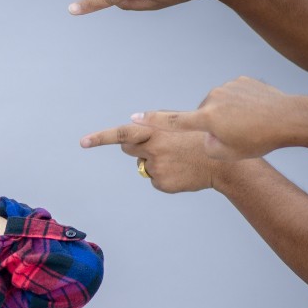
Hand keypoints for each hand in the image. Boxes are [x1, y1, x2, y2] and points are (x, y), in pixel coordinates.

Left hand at [80, 123, 226, 193]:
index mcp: (155, 131)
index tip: (83, 142)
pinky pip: (154, 178)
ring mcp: (156, 168)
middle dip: (136, 146)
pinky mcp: (161, 183)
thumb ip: (154, 125)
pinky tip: (181, 170)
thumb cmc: (199, 139)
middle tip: (157, 145)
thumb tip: (136, 128)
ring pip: (143, 164)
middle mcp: (153, 149)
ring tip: (178, 158)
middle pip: (127, 148)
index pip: (122, 134)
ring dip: (154, 161)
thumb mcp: (178, 124)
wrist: (223, 164)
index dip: (100, 138)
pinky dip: (164, 175)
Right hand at [131, 77, 307, 159]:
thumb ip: (205, 145)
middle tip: (236, 134)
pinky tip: (255, 112)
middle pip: (200, 115)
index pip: (172, 120)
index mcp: (207, 118)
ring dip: (226, 115)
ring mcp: (227, 88)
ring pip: (217, 105)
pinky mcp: (240, 81)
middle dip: (210, 126)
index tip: (133, 117)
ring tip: (249, 123)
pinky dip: (239, 104)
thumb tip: (201, 134)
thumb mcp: (228, 153)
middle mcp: (212, 100)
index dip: (151, 120)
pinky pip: (231, 95)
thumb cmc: (260, 140)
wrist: (291, 117)